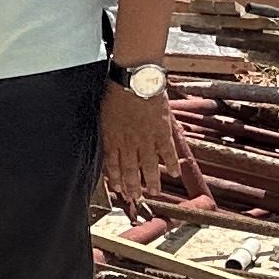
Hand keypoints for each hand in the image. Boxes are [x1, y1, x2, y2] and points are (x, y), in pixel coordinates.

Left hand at [99, 85, 185, 213]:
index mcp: (113, 138)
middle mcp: (129, 143)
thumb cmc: (116, 92)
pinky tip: (173, 173)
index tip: (118, 190)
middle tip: (135, 198)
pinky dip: (171, 164)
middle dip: (132, 186)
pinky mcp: (162, 132)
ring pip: (148, 166)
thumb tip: (108, 140)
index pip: (113, 164)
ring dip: (151, 181)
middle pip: (130, 169)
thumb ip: (108, 130)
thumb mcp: (105, 113)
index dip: (115, 178)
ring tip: (153, 193)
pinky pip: (167, 152)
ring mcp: (147, 139)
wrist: (135, 80)